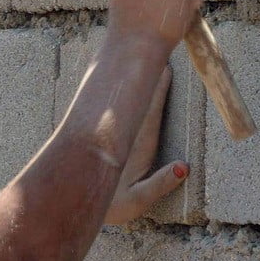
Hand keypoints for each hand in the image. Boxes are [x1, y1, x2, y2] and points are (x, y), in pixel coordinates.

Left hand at [104, 65, 188, 225]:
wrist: (75, 204)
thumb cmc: (111, 205)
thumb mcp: (135, 202)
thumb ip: (159, 184)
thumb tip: (184, 167)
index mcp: (136, 148)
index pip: (151, 113)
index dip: (158, 91)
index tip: (166, 68)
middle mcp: (126, 136)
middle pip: (141, 102)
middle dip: (149, 79)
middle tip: (159, 55)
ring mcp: (117, 134)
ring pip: (129, 104)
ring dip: (137, 85)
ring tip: (147, 63)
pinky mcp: (110, 137)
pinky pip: (122, 111)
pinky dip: (126, 95)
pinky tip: (127, 83)